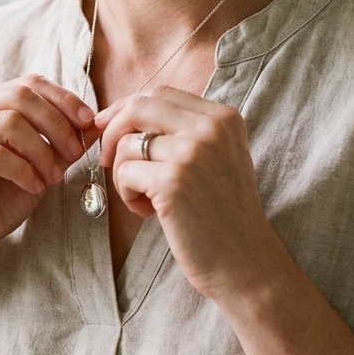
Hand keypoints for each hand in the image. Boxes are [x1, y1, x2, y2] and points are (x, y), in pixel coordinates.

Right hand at [0, 74, 97, 271]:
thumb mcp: (39, 169)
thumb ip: (61, 144)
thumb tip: (98, 122)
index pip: (28, 84)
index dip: (63, 99)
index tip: (89, 123)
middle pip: (19, 96)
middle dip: (56, 124)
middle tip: (75, 153)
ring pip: (7, 122)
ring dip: (40, 150)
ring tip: (53, 177)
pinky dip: (21, 170)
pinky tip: (32, 187)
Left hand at [96, 86, 276, 299]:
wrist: (244, 261)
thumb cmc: (221, 213)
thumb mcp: (216, 157)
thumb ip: (183, 131)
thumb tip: (121, 113)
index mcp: (223, 117)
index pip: (160, 93)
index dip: (127, 108)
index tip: (109, 127)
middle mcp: (211, 128)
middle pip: (139, 106)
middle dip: (113, 130)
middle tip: (109, 160)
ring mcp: (192, 152)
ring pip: (127, 143)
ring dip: (123, 173)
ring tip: (146, 200)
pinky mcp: (173, 181)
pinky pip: (124, 173)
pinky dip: (127, 195)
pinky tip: (149, 213)